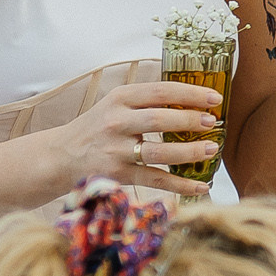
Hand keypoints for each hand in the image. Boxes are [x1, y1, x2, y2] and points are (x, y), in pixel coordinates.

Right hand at [56, 78, 227, 196]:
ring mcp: (116, 150)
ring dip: (189, 151)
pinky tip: (201, 184)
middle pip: (160, 119)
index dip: (191, 93)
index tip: (215, 97)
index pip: (160, 91)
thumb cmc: (97, 128)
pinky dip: (180, 184)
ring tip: (211, 150)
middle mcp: (117, 122)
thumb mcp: (115, 105)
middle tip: (214, 123)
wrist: (60, 156)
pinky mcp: (118, 175)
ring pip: (160, 152)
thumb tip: (194, 99)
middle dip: (191, 120)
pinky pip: (155, 180)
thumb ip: (147, 101)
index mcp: (120, 98)